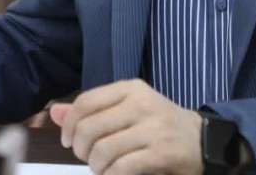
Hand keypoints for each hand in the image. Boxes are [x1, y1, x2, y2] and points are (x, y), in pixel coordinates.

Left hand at [49, 78, 202, 174]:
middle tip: (88, 158)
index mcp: (130, 89)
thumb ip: (91, 111)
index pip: (85, 102)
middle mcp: (141, 104)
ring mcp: (153, 128)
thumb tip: (53, 112)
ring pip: (103, 150)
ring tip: (102, 168)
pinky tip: (114, 174)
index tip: (69, 141)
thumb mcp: (127, 109)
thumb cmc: (158, 124)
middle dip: (81, 150)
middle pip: (89, 128)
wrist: (201, 140)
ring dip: (96, 166)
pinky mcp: (161, 152)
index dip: (69, 125)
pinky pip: (122, 167)